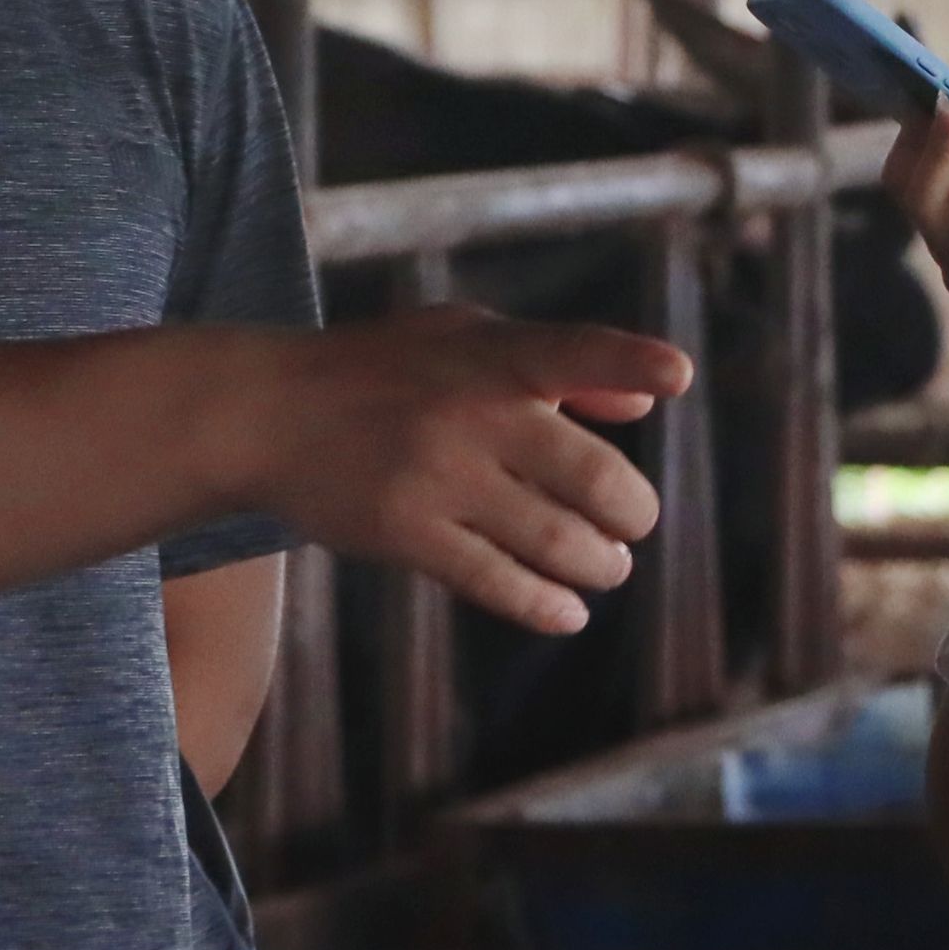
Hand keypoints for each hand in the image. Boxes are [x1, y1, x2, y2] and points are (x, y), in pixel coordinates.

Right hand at [245, 306, 684, 635]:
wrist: (269, 413)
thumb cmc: (382, 370)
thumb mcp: (463, 338)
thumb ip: (557, 364)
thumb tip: (646, 401)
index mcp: (493, 354)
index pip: (574, 350)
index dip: (630, 359)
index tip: (680, 376)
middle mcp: (471, 411)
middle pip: (593, 479)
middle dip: (632, 515)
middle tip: (630, 526)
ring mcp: (438, 475)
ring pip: (558, 542)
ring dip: (600, 566)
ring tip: (607, 567)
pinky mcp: (406, 532)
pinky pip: (498, 583)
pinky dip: (547, 606)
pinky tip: (565, 611)